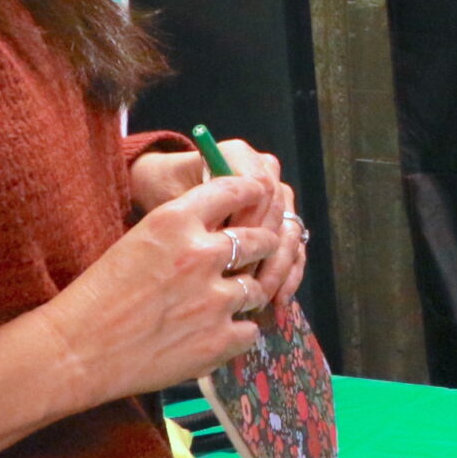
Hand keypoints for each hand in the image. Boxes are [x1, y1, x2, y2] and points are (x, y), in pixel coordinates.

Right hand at [36, 172, 281, 408]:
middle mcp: (201, 253)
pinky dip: (238, 333)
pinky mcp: (219, 339)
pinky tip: (217, 334)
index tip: (257, 197)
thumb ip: (181, 231)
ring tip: (225, 303)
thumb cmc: (97, 296)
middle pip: (260, 239)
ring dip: (247, 294)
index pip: (233, 190)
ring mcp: (215, 299)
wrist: (76, 350)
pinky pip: (250, 331)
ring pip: (257, 288)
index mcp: (174, 220)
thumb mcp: (137, 240)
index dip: (250, 193)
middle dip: (262, 246)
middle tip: (256, 254)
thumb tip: (218, 228)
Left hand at [131, 137, 307, 310]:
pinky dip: (287, 275)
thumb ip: (199, 215)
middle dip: (267, 252)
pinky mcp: (282, 220)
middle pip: (280, 212)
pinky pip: (294, 247)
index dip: (251, 221)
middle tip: (249, 284)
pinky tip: (278, 302)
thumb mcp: (172, 200)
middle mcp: (264, 169)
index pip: (260, 187)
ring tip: (264, 300)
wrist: (167, 191)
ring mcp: (277, 195)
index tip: (229, 251)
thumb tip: (220, 240)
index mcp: (238, 155)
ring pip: (291, 233)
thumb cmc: (162, 193)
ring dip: (280, 269)